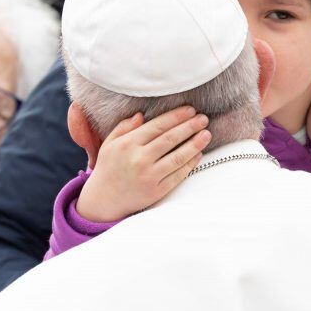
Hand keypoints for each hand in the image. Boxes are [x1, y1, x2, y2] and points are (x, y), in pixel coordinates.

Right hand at [76, 106, 210, 221]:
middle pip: (170, 139)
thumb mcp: (109, 144)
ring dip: (195, 144)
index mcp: (128, 144)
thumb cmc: (108, 168)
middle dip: (190, 126)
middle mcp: (139, 159)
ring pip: (178, 157)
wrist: (104, 200)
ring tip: (206, 134)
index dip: (176, 116)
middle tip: (203, 118)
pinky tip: (198, 154)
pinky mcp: (156, 191)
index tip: (190, 110)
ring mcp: (149, 176)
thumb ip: (124, 127)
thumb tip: (141, 115)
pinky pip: (178, 175)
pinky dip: (190, 164)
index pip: (157, 126)